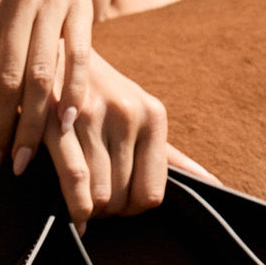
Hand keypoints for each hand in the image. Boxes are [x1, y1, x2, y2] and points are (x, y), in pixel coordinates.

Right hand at [42, 48, 216, 226]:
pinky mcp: (56, 120)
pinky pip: (75, 182)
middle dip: (108, 211)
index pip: (152, 193)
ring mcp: (92, 115)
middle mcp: (127, 114)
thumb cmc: (100, 93)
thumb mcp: (139, 116)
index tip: (120, 202)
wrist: (52, 49)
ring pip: (99, 196)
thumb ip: (172, 154)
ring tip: (80, 200)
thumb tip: (213, 183)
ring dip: (88, 211)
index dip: (133, 208)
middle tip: (95, 200)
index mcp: (152, 114)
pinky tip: (72, 214)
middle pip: (123, 199)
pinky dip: (74, 209)